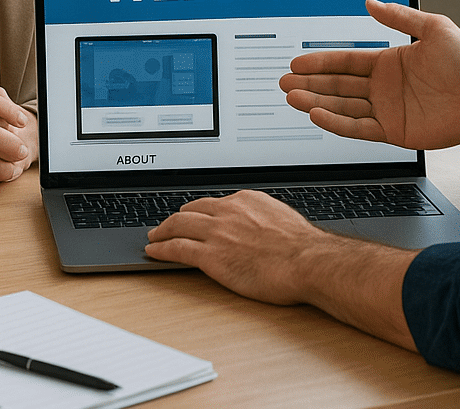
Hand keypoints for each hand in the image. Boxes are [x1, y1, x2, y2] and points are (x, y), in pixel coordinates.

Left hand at [145, 189, 418, 349]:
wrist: (306, 261)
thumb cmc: (301, 247)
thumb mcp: (281, 218)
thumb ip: (263, 218)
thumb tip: (259, 226)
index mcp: (246, 200)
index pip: (214, 203)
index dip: (199, 211)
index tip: (193, 215)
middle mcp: (228, 211)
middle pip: (191, 210)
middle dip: (176, 217)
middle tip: (166, 224)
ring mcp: (218, 232)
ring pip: (179, 226)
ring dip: (162, 231)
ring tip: (154, 236)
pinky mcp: (211, 255)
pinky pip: (177, 249)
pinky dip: (161, 249)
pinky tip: (153, 251)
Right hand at [280, 0, 459, 150]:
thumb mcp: (434, 28)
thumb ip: (400, 17)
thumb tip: (371, 2)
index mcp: (388, 61)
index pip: (345, 61)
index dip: (320, 61)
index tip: (297, 61)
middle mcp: (383, 86)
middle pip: (337, 84)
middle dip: (310, 83)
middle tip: (284, 82)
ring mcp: (386, 109)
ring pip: (342, 106)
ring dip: (316, 102)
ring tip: (293, 98)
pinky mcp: (394, 132)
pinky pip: (359, 128)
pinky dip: (337, 123)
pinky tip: (318, 115)